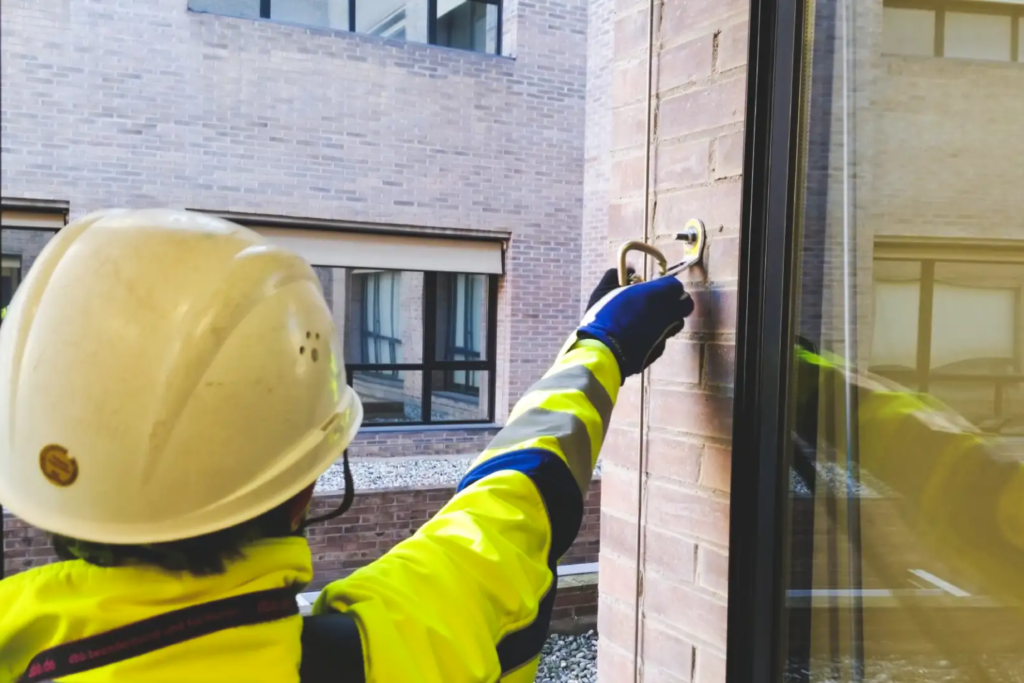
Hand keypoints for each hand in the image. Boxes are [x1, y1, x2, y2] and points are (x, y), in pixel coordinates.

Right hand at [578, 268, 693, 381]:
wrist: (604, 352)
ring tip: (651, 319)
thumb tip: (630, 269)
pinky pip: (664, 338)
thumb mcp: (603, 291)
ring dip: (669, 318)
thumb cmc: (603, 318)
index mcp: (654, 294)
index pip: (675, 284)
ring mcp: (665, 333)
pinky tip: (640, 336)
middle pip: (686, 304)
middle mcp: (666, 312)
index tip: (655, 286)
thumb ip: (616, 276)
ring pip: (677, 322)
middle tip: (661, 301)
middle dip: (677, 300)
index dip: (666, 284)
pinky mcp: (660, 349)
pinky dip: (657, 335)